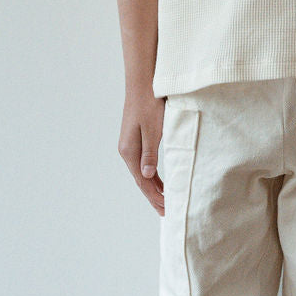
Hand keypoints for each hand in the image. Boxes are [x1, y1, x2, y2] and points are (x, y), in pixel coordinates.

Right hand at [119, 94, 165, 213]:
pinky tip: (160, 181)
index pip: (143, 181)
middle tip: (167, 212)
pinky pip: (145, 163)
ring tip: (166, 200)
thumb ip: (150, 153)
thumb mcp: (153, 129)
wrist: (143, 83)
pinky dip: (153, 175)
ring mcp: (131, 145)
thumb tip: (147, 176)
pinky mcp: (137, 139)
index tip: (167, 210)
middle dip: (154, 197)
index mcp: (129, 151)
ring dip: (154, 187)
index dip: (155, 197)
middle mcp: (127, 151)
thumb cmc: (150, 104)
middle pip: (142, 180)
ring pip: (143, 173)